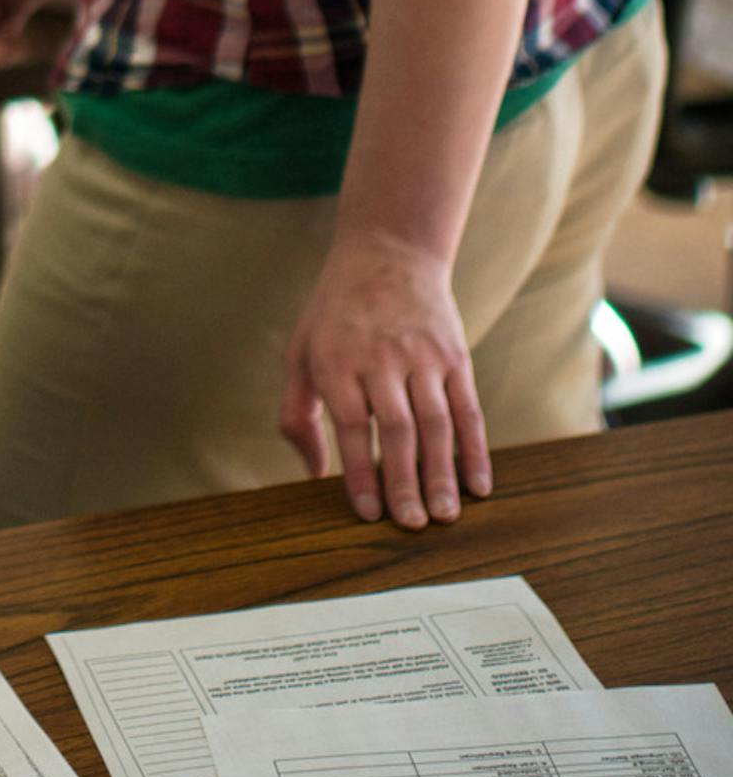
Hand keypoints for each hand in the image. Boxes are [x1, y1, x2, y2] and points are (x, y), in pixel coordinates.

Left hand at [279, 233, 492, 527]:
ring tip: (447, 515)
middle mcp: (381, 358)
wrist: (388, 251)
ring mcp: (423, 355)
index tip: (369, 514)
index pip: (352, 426)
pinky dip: (476, 450)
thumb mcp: (300, 352)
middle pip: (398, 429)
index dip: (361, 472)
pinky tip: (480, 485)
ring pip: (437, 423)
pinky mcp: (455, 355)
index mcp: (337, 360)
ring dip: (443, 473)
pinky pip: (469, 409)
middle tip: (413, 526)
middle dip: (405, 482)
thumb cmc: (335, 314)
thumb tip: (313, 475)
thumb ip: (297, 414)